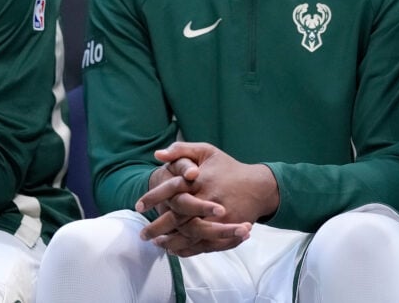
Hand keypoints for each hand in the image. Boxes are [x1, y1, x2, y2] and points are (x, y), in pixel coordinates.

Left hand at [135, 142, 278, 256]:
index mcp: (201, 179)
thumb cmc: (229, 168)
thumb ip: (181, 150)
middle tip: (142, 234)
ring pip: (188, 234)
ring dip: (170, 241)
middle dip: (157, 227)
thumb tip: (157, 155)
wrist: (260, 186)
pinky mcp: (227, 229)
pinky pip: (204, 243)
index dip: (153, 198)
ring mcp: (219, 217)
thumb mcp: (207, 152)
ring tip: (157, 243)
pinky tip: (175, 249)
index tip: (138, 206)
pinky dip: (187, 249)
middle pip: (177, 218)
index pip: (171, 190)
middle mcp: (209, 199)